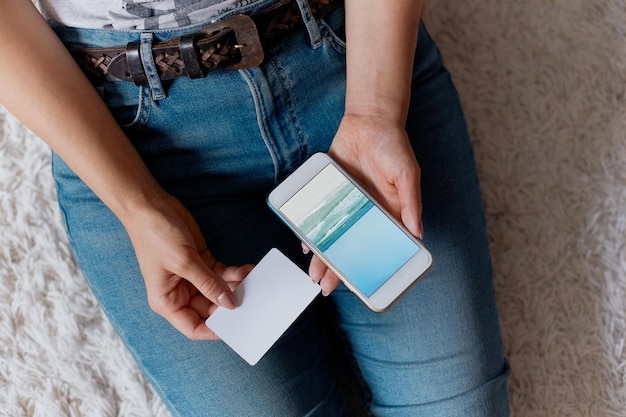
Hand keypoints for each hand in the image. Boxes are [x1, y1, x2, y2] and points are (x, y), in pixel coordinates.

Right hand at [123, 193, 252, 339]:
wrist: (150, 205)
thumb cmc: (154, 235)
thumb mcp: (183, 261)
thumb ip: (208, 283)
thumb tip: (229, 303)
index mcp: (167, 301)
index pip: (193, 327)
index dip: (214, 330)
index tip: (236, 327)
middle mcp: (179, 293)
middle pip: (210, 310)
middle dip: (229, 305)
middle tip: (252, 301)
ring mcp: (191, 278)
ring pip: (219, 291)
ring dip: (235, 287)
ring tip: (253, 282)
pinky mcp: (201, 262)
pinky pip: (221, 275)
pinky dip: (234, 274)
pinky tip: (247, 270)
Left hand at [308, 113, 422, 294]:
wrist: (368, 119)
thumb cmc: (393, 145)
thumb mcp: (406, 173)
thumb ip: (410, 202)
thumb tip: (417, 232)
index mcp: (387, 213)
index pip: (377, 247)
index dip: (369, 267)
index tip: (361, 286)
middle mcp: (366, 214)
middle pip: (350, 247)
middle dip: (339, 269)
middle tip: (326, 288)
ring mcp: (346, 205)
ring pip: (333, 236)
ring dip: (323, 256)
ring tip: (313, 274)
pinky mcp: (330, 193)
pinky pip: (319, 216)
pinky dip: (311, 230)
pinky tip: (305, 244)